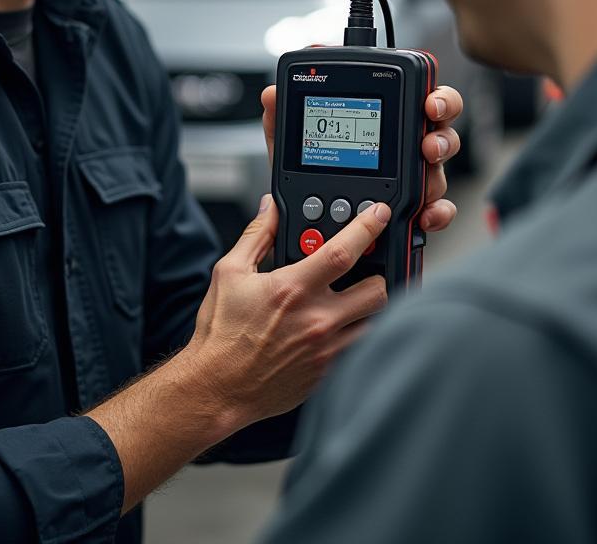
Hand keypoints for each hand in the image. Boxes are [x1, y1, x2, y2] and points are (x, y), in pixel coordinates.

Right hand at [184, 196, 388, 425]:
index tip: (379, 215)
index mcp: (293, 289)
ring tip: (353, 298)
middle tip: (366, 268)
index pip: (344, 250)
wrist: (218, 387)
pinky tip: (336, 327)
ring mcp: (327, 349)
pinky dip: (357, 333)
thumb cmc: (221, 335)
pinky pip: (360, 348)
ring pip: (377, 322)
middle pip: (377, 290)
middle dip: (378, 273)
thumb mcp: (229, 272)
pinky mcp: (328, 373)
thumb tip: (270, 209)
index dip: (368, 227)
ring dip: (370, 306)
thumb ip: (256, 236)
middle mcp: (317, 320)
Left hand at [261, 83, 461, 233]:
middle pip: (439, 133)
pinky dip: (435, 214)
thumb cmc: (307, 180)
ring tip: (421, 186)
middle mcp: (403, 148)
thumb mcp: (292, 151)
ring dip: (434, 178)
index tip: (429, 102)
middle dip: (441, 137)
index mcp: (379, 122)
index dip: (434, 96)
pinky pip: (435, 211)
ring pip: (437, 173)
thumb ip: (281, 122)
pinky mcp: (412, 212)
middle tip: (427, 146)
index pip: (416, 100)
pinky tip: (424, 218)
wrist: (307, 226)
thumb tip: (270, 95)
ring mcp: (411, 180)